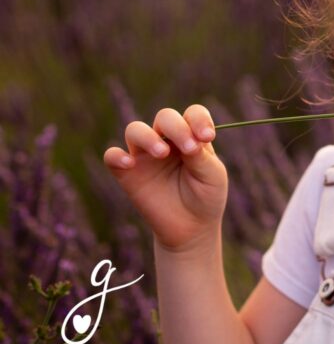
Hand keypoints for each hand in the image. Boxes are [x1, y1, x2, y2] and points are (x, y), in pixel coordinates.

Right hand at [103, 105, 227, 253]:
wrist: (191, 228)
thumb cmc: (206, 196)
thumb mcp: (212, 175)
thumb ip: (201, 156)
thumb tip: (189, 139)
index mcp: (192, 136)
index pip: (192, 114)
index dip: (199, 119)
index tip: (208, 136)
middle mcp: (167, 140)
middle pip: (165, 117)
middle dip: (176, 127)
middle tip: (189, 149)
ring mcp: (145, 155)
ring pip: (135, 130)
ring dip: (148, 137)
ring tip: (162, 153)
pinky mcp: (127, 173)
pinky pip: (112, 156)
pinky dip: (116, 156)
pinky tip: (129, 164)